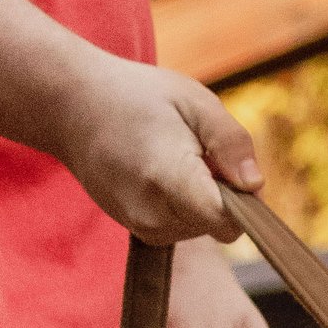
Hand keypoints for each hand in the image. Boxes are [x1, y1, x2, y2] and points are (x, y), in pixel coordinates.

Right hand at [52, 57, 264, 246]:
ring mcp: (141, 227)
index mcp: (168, 178)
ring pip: (202, 229)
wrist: (72, 106)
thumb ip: (231, 142)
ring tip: (175, 157)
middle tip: (197, 151)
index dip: (244, 201)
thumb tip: (255, 185)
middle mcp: (153, 213)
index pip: (226, 221)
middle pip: (219, 226)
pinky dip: (183, 205)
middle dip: (223, 194)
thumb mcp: (194, 101)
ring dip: (202, 199)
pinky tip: (162, 172)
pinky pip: (182, 227)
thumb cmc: (137, 96)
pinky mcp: (137, 231)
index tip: (233, 169)